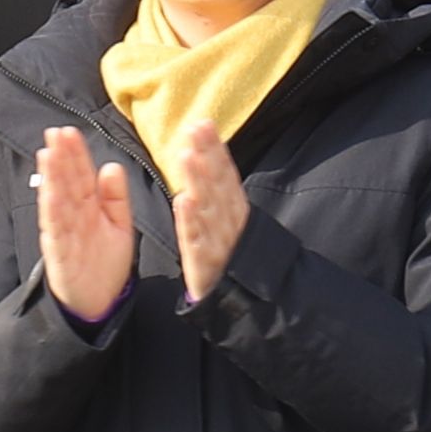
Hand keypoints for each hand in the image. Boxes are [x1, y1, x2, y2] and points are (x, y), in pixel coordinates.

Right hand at [34, 125, 136, 324]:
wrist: (98, 302)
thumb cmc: (106, 264)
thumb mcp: (120, 226)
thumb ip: (116, 198)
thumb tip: (112, 167)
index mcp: (90, 208)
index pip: (81, 175)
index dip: (76, 154)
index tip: (70, 132)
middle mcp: (74, 217)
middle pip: (66, 182)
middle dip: (61, 158)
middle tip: (56, 134)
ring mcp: (65, 233)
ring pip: (57, 200)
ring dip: (52, 177)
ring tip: (48, 155)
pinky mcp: (60, 252)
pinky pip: (55, 228)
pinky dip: (52, 209)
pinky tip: (50, 191)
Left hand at [173, 120, 248, 301]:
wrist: (247, 307)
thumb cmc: (230, 260)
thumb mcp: (227, 225)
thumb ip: (220, 195)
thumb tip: (208, 159)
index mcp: (234, 213)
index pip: (225, 176)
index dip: (215, 150)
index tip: (203, 124)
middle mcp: (230, 224)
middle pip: (219, 186)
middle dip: (208, 156)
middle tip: (196, 129)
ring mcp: (220, 245)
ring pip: (210, 209)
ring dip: (199, 181)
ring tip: (187, 157)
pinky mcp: (207, 267)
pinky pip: (198, 242)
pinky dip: (192, 222)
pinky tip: (184, 201)